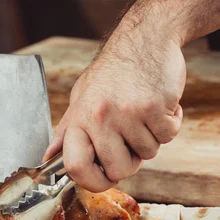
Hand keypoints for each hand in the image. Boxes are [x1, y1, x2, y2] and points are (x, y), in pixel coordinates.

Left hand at [44, 29, 185, 191]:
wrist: (146, 38)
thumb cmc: (113, 72)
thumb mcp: (82, 97)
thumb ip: (67, 131)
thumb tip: (48, 158)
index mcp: (79, 118)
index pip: (75, 167)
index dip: (92, 182)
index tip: (104, 178)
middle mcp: (100, 117)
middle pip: (118, 170)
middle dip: (130, 162)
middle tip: (131, 138)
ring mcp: (128, 112)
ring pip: (148, 154)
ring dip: (152, 138)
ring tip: (144, 112)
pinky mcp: (155, 107)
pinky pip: (168, 137)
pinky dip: (170, 124)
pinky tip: (161, 104)